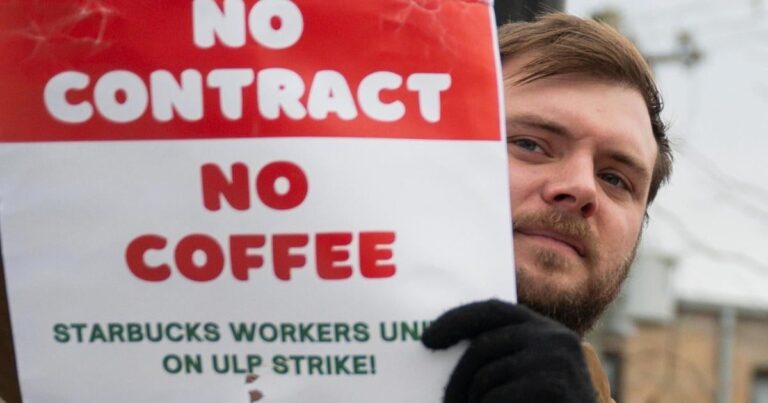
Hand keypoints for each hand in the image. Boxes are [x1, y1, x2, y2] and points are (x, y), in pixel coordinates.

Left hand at [422, 299, 596, 402]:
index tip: (427, 339)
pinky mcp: (555, 386)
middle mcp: (552, 336)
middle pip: (482, 347)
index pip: (491, 309)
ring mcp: (556, 359)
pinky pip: (497, 397)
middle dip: (457, 379)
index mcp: (543, 328)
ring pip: (486, 377)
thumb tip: (441, 342)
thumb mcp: (527, 372)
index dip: (456, 320)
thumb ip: (501, 354)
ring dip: (474, 402)